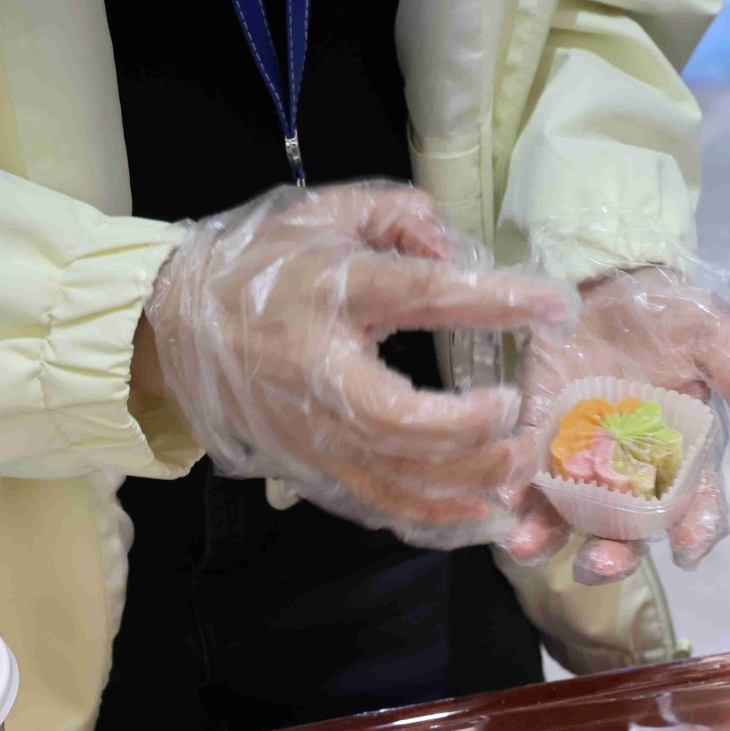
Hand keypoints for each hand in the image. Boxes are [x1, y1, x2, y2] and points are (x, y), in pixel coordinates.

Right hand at [143, 182, 574, 548]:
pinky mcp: (305, 468)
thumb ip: (399, 218)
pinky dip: (430, 517)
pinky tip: (478, 515)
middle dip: (467, 428)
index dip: (494, 302)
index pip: (422, 295)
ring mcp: (307, 430)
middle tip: (517, 413)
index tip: (555, 305)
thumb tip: (457, 248)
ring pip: (389, 477)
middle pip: (395, 418)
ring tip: (518, 469)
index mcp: (329, 293)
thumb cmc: (263, 265)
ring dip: (463, 483)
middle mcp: (316, 370)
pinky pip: (374, 504)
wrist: (174, 322)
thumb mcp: (326, 213)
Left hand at [503, 267, 729, 583]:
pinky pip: (525, 471)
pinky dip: (514, 488)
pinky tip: (503, 499)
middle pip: (627, 529)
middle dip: (615, 555)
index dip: (695, 531)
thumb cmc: (667, 311)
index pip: (695, 506)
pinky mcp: (538, 433)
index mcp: (682, 453)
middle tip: (600, 565)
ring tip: (530, 548)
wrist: (606, 277)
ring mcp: (581, 457)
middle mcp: (631, 470)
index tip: (687, 548)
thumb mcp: (711, 333)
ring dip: (550, 538)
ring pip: (568, 515)